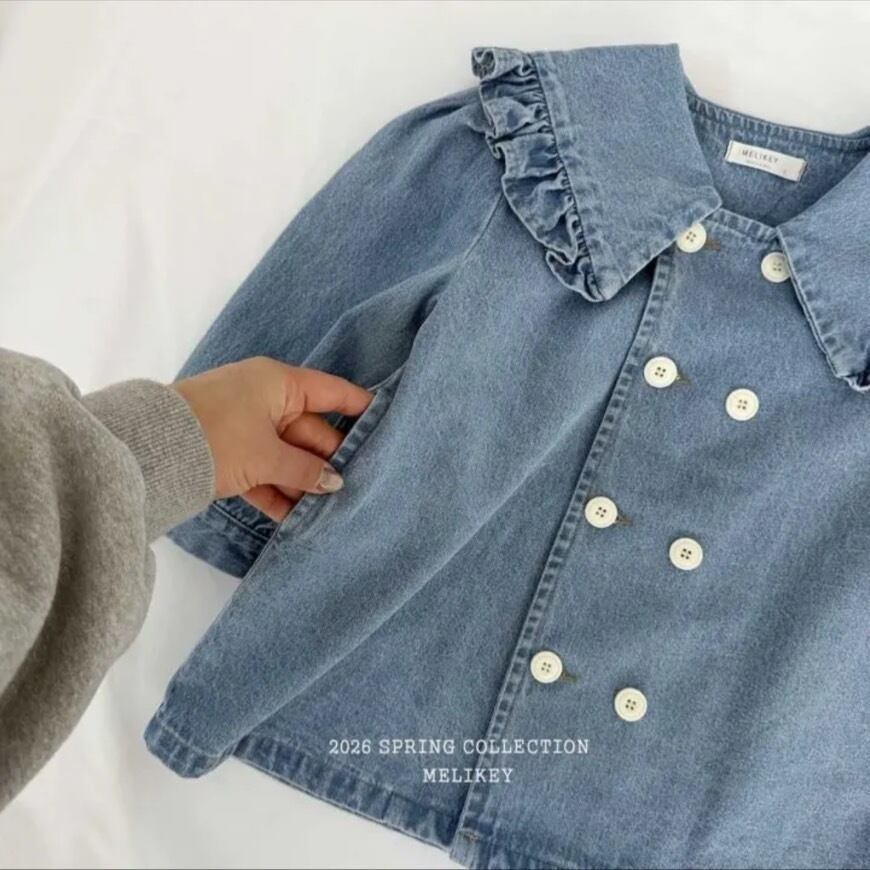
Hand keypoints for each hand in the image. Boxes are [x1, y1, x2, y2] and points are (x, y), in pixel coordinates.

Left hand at [173, 356, 373, 521]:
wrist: (149, 451)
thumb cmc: (217, 436)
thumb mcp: (267, 455)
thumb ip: (305, 470)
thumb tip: (334, 483)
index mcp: (279, 383)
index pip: (332, 392)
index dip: (361, 408)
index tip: (389, 424)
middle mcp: (266, 399)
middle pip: (312, 430)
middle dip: (331, 461)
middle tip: (358, 487)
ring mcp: (246, 426)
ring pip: (288, 455)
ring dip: (304, 482)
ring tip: (330, 510)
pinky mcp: (229, 453)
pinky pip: (264, 470)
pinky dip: (277, 490)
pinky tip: (294, 518)